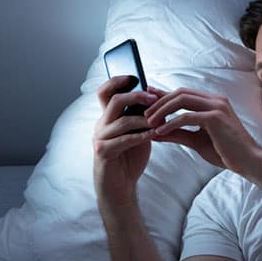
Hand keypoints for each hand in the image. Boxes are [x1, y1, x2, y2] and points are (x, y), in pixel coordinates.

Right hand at [93, 76, 160, 200]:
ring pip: (121, 121)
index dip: (117, 81)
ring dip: (144, 119)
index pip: (106, 91)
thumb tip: (157, 96)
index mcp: (107, 117)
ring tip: (161, 120)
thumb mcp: (138, 132)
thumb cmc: (131, 156)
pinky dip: (141, 136)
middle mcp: (101, 124)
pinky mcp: (103, 152)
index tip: (135, 75)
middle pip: (113, 100)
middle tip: (154, 97)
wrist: (120, 185)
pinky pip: (124, 140)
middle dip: (135, 96)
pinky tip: (155, 135)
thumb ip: (142, 116)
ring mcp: (100, 138)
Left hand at [144, 87, 260, 173]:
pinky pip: (187, 116)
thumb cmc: (226, 152)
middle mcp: (215, 100)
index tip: (146, 100)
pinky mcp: (215, 118)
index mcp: (213, 102)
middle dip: (159, 101)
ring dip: (162, 110)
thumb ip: (177, 133)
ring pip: (182, 100)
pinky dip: (171, 123)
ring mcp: (217, 107)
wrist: (248, 161)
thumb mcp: (196, 140)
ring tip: (149, 122)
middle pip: (180, 92)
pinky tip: (160, 132)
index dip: (163, 95)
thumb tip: (154, 132)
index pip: (183, 93)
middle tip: (144, 114)